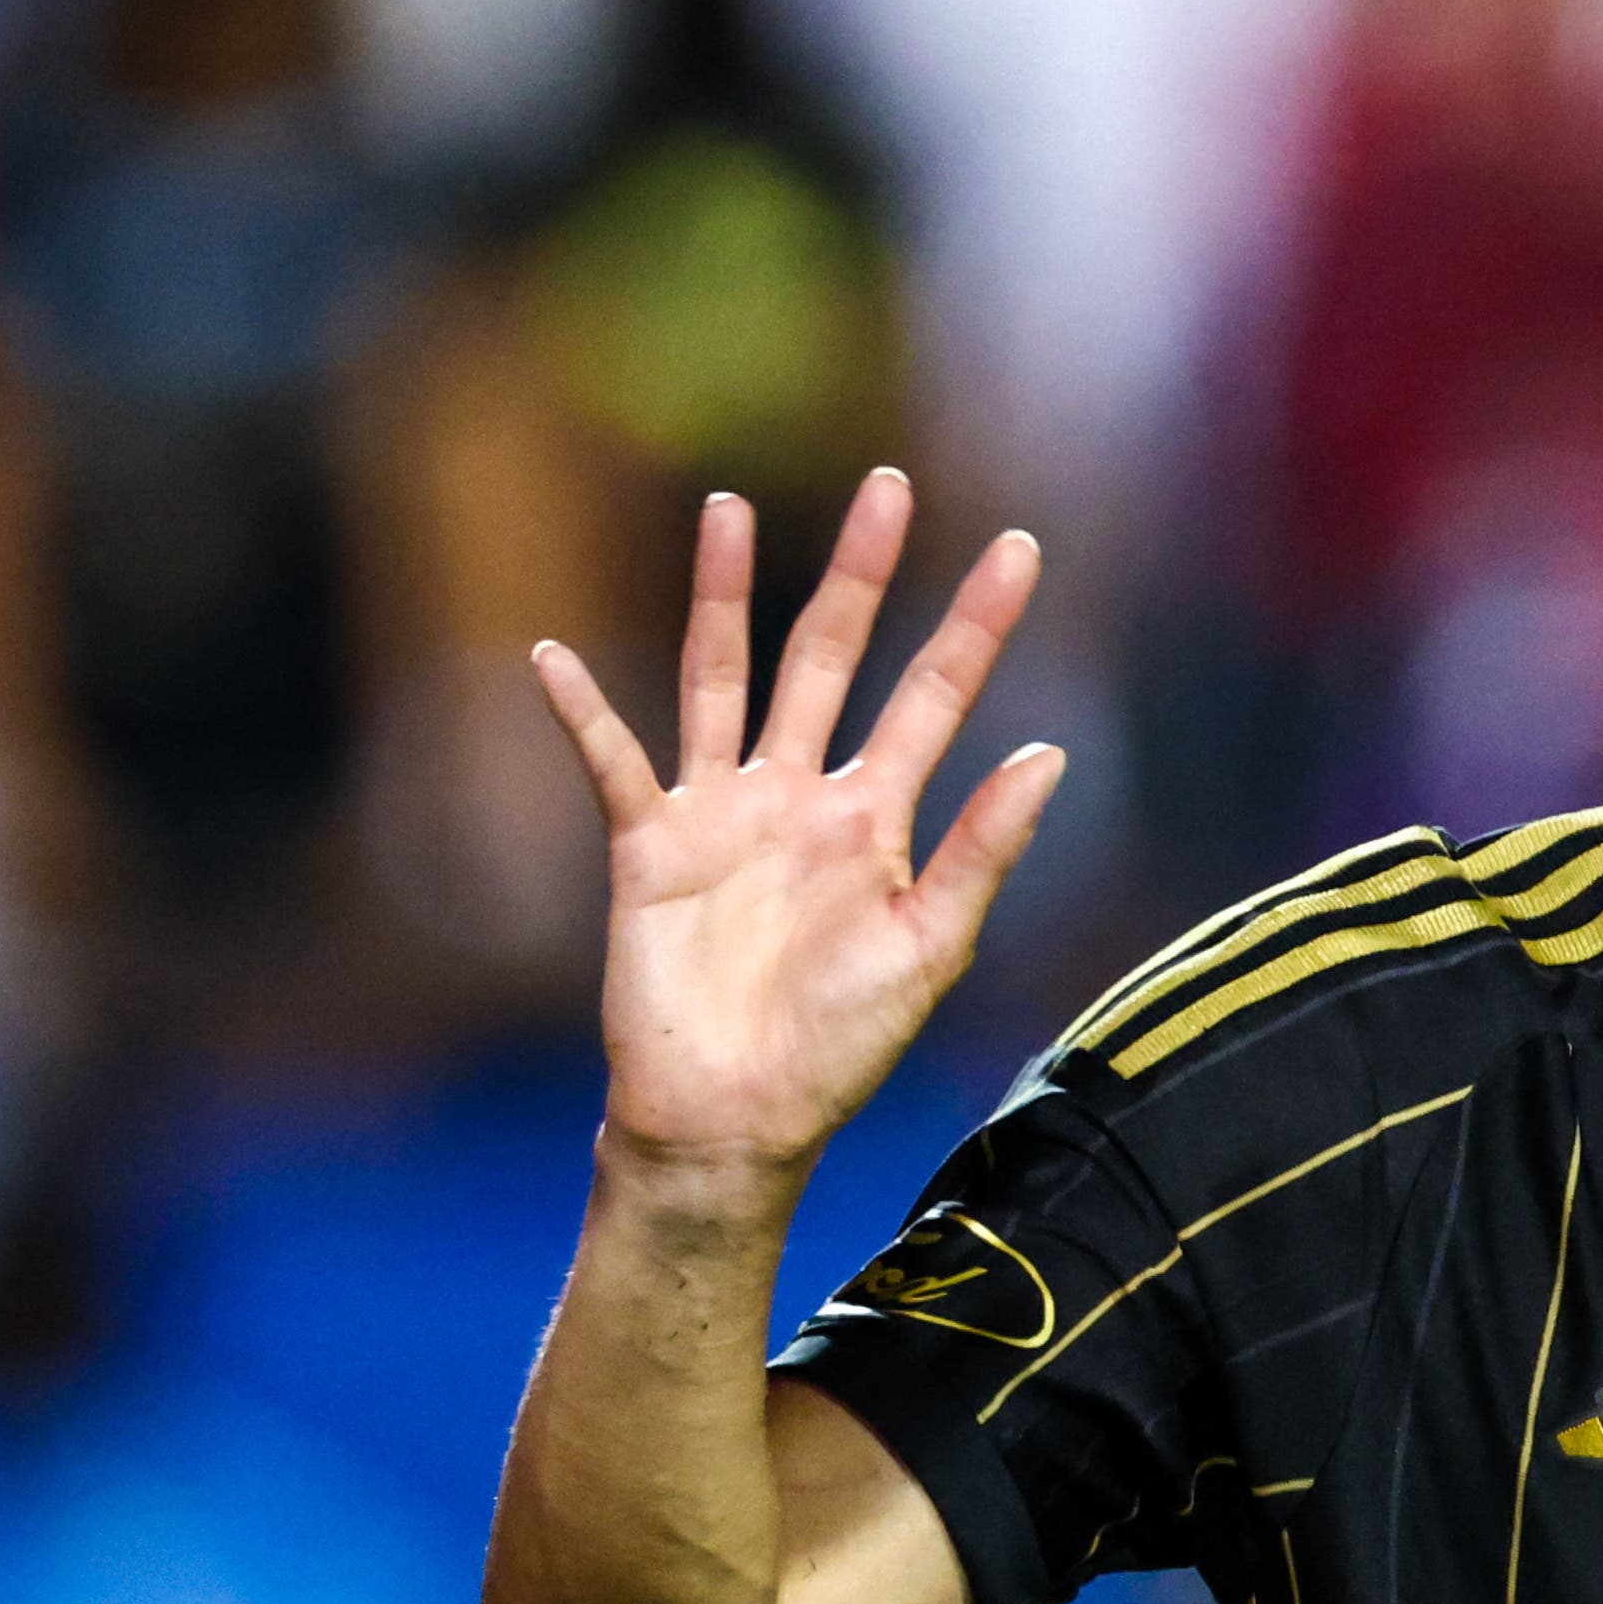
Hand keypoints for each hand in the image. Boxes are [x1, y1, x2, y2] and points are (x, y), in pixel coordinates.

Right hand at [530, 471, 1062, 1187]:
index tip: (1020, 548)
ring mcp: (722, 812)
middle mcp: (801, 795)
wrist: (735, 1118)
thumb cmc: (839, 1047)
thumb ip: (982, 850)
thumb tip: (1050, 756)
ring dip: (725, 594)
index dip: (975, 625)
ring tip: (731, 508)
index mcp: (878, 817)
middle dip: (862, 573)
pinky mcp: (648, 846)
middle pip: (832, 655)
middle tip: (890, 485)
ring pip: (723, 676)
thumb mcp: (928, 947)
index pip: (937, 696)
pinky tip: (552, 656)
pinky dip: (582, 711)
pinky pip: (612, 762)